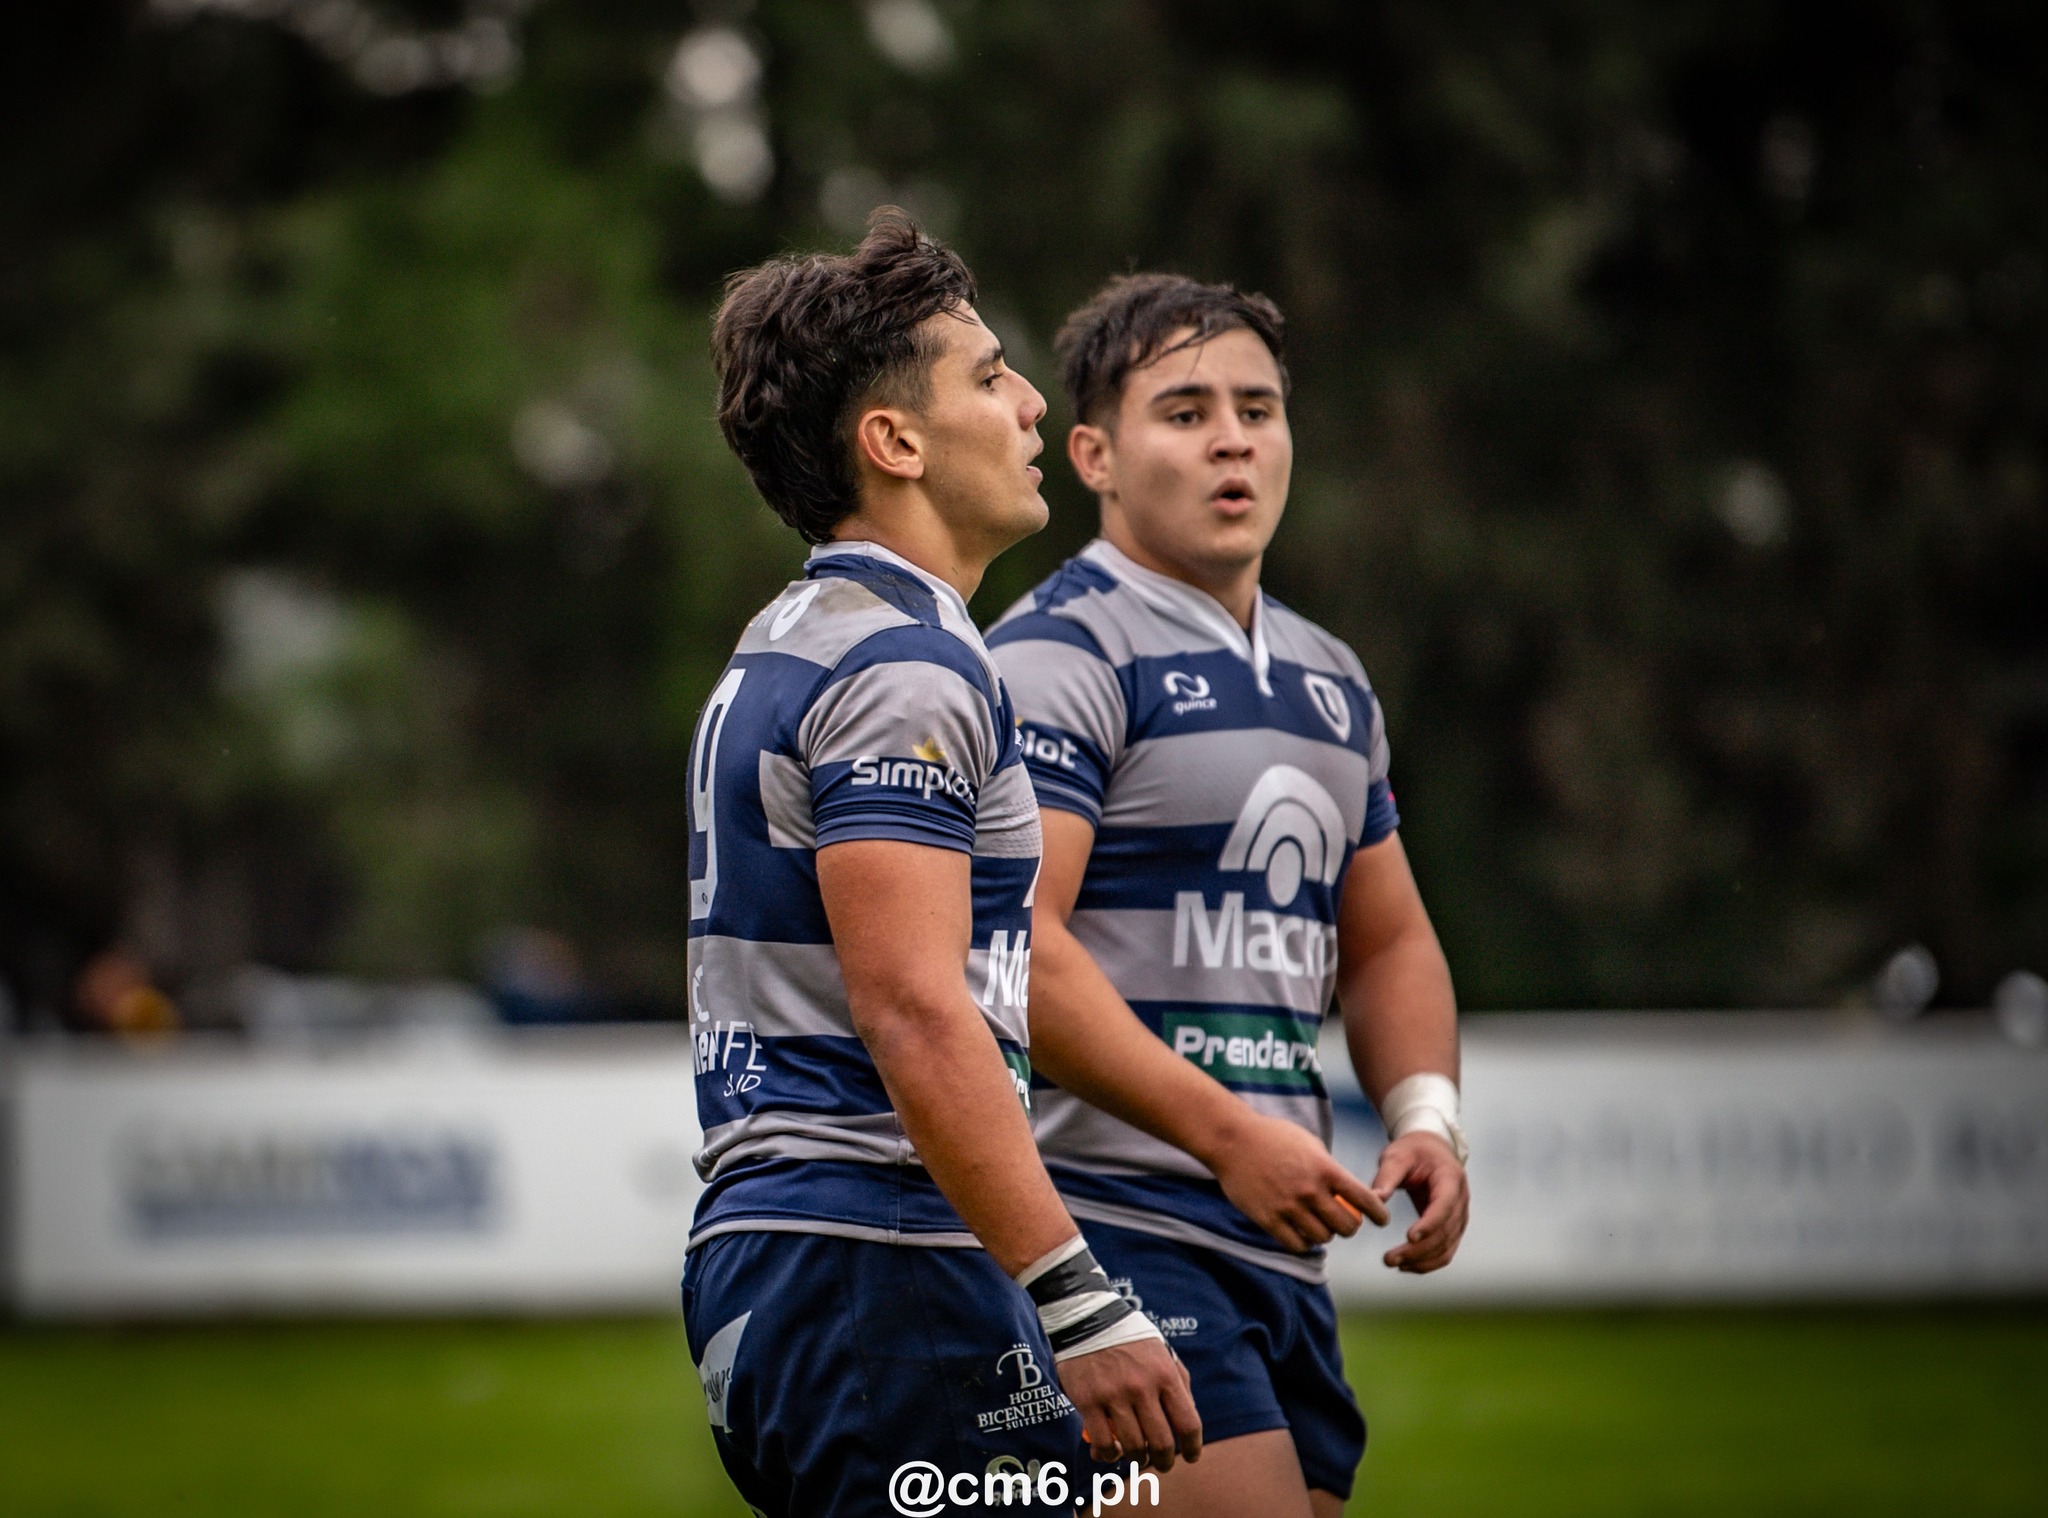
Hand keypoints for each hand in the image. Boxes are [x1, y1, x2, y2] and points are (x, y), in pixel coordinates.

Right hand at [1055, 1338, 1202, 1470]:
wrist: (1087, 1318)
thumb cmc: (1130, 1339)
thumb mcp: (1162, 1352)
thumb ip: (1178, 1383)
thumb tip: (1188, 1421)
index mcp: (1165, 1374)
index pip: (1188, 1423)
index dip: (1192, 1447)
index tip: (1191, 1457)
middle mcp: (1142, 1386)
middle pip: (1161, 1442)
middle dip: (1164, 1461)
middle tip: (1162, 1464)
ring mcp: (1114, 1395)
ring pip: (1132, 1447)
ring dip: (1137, 1459)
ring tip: (1136, 1456)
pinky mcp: (1088, 1401)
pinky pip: (1102, 1442)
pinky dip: (1108, 1455)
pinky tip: (1111, 1452)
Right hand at [1209, 1111, 1388, 1251]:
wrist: (1232, 1140)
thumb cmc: (1273, 1137)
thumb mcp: (1309, 1144)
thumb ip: (1329, 1168)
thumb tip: (1348, 1193)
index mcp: (1325, 1169)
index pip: (1364, 1200)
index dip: (1378, 1214)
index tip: (1381, 1220)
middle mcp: (1310, 1190)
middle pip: (1347, 1226)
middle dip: (1349, 1227)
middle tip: (1344, 1223)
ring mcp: (1289, 1207)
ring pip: (1323, 1238)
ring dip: (1325, 1234)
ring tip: (1319, 1226)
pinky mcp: (1269, 1219)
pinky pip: (1297, 1244)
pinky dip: (1304, 1242)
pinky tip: (1301, 1233)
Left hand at [1369, 1131, 1468, 1272]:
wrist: (1431, 1150)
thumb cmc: (1414, 1151)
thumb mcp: (1397, 1155)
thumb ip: (1387, 1175)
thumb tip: (1376, 1199)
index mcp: (1450, 1178)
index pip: (1444, 1205)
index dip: (1429, 1223)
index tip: (1409, 1237)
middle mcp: (1460, 1200)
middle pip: (1445, 1232)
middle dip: (1419, 1250)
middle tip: (1390, 1258)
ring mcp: (1459, 1216)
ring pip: (1447, 1247)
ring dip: (1422, 1260)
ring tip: (1394, 1263)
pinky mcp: (1452, 1227)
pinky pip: (1446, 1251)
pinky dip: (1428, 1262)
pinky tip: (1407, 1266)